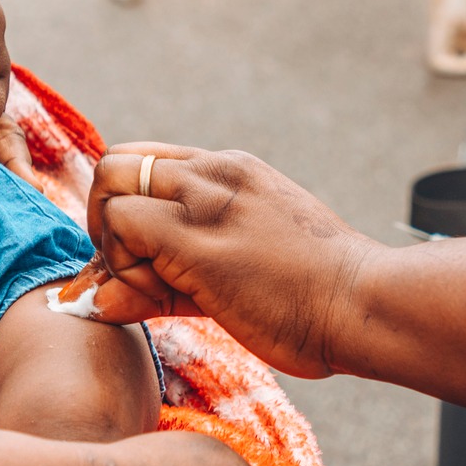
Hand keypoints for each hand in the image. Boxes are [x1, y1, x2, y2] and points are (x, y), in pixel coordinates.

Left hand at [83, 144, 376, 379]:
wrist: (365, 303)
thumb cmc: (317, 298)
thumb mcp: (244, 266)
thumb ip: (173, 277)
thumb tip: (101, 303)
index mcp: (231, 171)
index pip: (145, 162)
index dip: (127, 208)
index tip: (142, 255)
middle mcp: (213, 173)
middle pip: (115, 164)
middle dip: (104, 220)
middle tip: (129, 270)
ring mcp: (205, 201)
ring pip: (110, 186)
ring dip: (112, 244)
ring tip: (150, 288)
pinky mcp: (197, 238)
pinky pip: (121, 228)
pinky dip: (121, 266)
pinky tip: (158, 298)